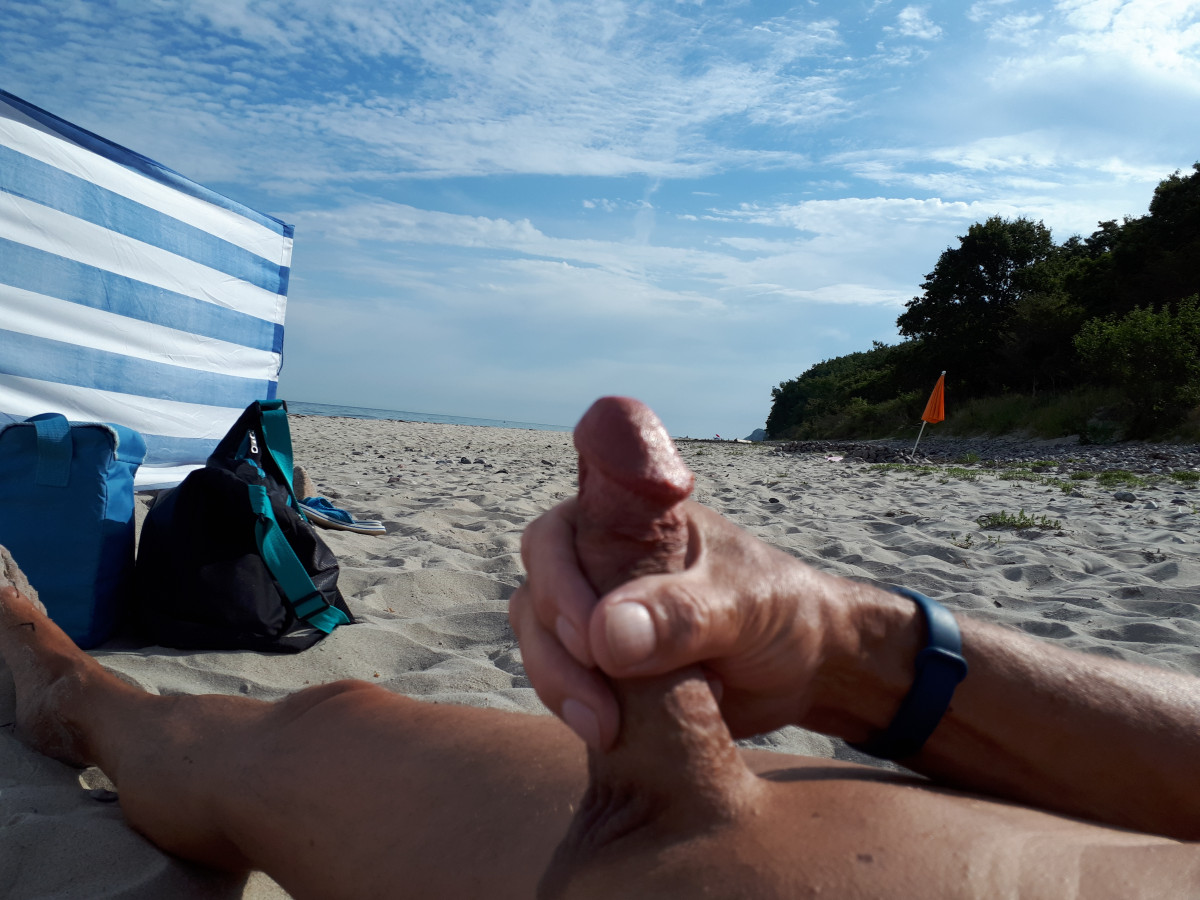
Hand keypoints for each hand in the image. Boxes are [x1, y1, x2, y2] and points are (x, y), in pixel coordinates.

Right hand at [510, 498, 874, 748]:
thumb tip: (606, 635)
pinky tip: (616, 734)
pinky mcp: (602, 665)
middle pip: (534, 595)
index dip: (556, 583)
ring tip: (606, 729)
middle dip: (554, 651)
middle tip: (595, 704)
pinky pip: (563, 683)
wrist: (809, 665)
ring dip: (559, 686)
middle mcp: (601, 561)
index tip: (590, 639)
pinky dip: (577, 708)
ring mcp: (598, 614)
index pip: (555, 536)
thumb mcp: (742, 606)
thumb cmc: (782, 611)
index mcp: (629, 522)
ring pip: (540, 643)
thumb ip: (681, 614)